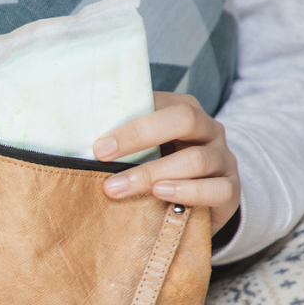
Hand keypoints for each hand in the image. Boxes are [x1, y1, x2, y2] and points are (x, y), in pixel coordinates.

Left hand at [94, 92, 240, 234]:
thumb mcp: (144, 151)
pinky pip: (217, 189)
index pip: (161, 103)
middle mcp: (209, 130)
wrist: (204, 201)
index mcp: (184, 112)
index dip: (128, 122)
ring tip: (119, 187)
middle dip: (139, 136)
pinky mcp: (230, 190)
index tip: (95, 145)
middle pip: (184, 119)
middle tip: (102, 157)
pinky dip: (187, 192)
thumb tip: (73, 139)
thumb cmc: (162, 169)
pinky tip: (160, 194)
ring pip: (196, 159)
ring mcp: (223, 159)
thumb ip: (121, 142)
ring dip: (152, 173)